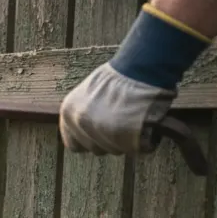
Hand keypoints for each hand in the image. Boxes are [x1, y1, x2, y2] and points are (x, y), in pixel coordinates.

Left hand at [59, 63, 175, 155]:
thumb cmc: (119, 77)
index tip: (102, 135)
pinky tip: (147, 124)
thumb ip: (84, 115)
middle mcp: (82, 125)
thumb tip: (87, 133)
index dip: (90, 141)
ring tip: (136, 119)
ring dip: (127, 141)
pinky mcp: (124, 137)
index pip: (74, 145)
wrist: (141, 68)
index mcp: (69, 114)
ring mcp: (102, 132)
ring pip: (116, 150)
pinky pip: (137, 149)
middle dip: (110, 140)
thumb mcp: (88, 94)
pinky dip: (145, 141)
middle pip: (97, 149)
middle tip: (125, 122)